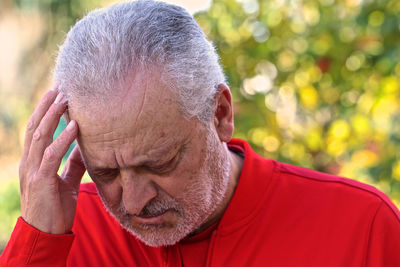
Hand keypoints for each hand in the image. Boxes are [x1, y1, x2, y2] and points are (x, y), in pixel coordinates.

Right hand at [19, 87, 85, 233]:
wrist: (46, 234)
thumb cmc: (55, 208)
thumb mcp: (66, 181)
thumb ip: (73, 164)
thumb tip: (83, 147)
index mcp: (34, 161)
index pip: (38, 130)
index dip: (46, 111)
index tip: (58, 94)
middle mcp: (29, 162)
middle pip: (36, 127)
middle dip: (47, 106)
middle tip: (60, 87)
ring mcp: (32, 171)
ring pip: (40, 136)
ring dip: (53, 116)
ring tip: (65, 99)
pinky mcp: (40, 181)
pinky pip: (51, 155)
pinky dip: (63, 139)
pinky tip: (75, 127)